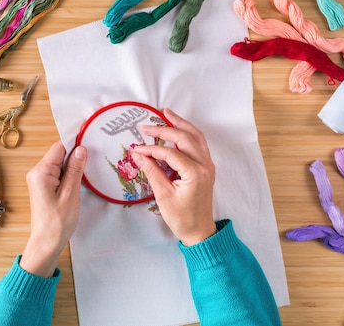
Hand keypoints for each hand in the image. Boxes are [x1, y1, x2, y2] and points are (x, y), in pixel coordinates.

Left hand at [19, 142, 86, 276]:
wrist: (46, 243)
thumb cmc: (57, 222)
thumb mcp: (70, 193)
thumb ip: (75, 169)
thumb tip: (81, 149)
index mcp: (40, 172)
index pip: (59, 147)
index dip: (74, 144)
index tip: (90, 141)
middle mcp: (37, 173)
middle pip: (59, 154)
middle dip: (75, 156)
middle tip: (92, 161)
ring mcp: (39, 180)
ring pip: (60, 164)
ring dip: (73, 167)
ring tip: (86, 173)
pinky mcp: (44, 187)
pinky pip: (58, 173)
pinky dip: (69, 175)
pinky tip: (78, 181)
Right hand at [132, 109, 216, 245]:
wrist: (199, 231)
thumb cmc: (182, 217)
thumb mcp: (163, 195)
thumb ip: (151, 172)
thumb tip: (137, 155)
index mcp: (194, 174)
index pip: (169, 153)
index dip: (151, 149)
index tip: (136, 148)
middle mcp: (204, 166)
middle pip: (184, 138)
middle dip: (164, 129)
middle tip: (147, 126)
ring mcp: (208, 165)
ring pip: (195, 136)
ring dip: (181, 124)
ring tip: (166, 113)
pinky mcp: (206, 167)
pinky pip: (199, 143)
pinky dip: (188, 133)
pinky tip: (178, 128)